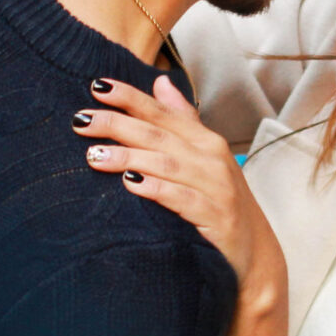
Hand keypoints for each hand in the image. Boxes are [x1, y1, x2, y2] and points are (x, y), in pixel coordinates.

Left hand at [78, 77, 287, 307]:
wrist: (254, 252)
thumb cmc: (221, 201)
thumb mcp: (205, 158)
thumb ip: (182, 120)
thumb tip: (161, 82)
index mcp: (205, 141)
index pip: (162, 112)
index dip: (131, 98)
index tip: (98, 87)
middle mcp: (211, 159)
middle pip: (157, 134)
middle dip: (117, 125)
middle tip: (81, 121)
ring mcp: (215, 187)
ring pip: (165, 164)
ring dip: (128, 157)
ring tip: (94, 155)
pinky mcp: (215, 217)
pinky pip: (181, 198)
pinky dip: (156, 189)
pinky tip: (131, 184)